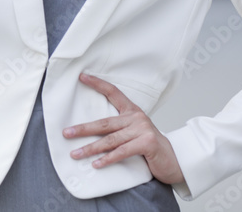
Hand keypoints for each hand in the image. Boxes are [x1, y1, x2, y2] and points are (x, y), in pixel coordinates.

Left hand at [63, 72, 185, 186]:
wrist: (175, 160)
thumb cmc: (150, 147)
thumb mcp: (135, 132)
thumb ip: (119, 129)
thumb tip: (91, 131)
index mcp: (132, 111)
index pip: (113, 92)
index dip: (97, 84)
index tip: (82, 77)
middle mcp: (137, 118)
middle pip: (104, 123)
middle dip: (83, 129)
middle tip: (66, 133)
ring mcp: (142, 130)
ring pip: (110, 140)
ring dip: (91, 148)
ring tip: (76, 154)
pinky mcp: (147, 143)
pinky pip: (122, 151)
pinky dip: (108, 159)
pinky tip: (97, 164)